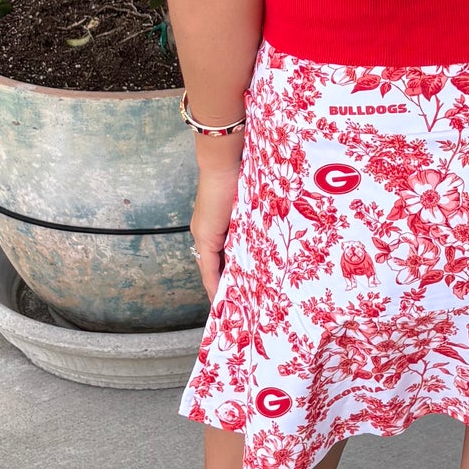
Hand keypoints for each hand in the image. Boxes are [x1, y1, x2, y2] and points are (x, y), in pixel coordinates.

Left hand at [190, 144, 243, 299]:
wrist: (224, 163)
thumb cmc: (239, 177)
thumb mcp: (247, 206)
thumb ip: (251, 223)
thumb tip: (265, 237)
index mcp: (215, 225)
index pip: (219, 256)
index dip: (227, 274)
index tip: (238, 290)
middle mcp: (205, 232)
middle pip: (213, 267)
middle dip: (225, 286)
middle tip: (237, 305)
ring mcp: (203, 235)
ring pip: (210, 269)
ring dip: (221, 287)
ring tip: (232, 305)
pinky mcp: (205, 236)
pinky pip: (209, 267)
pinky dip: (215, 283)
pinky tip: (222, 297)